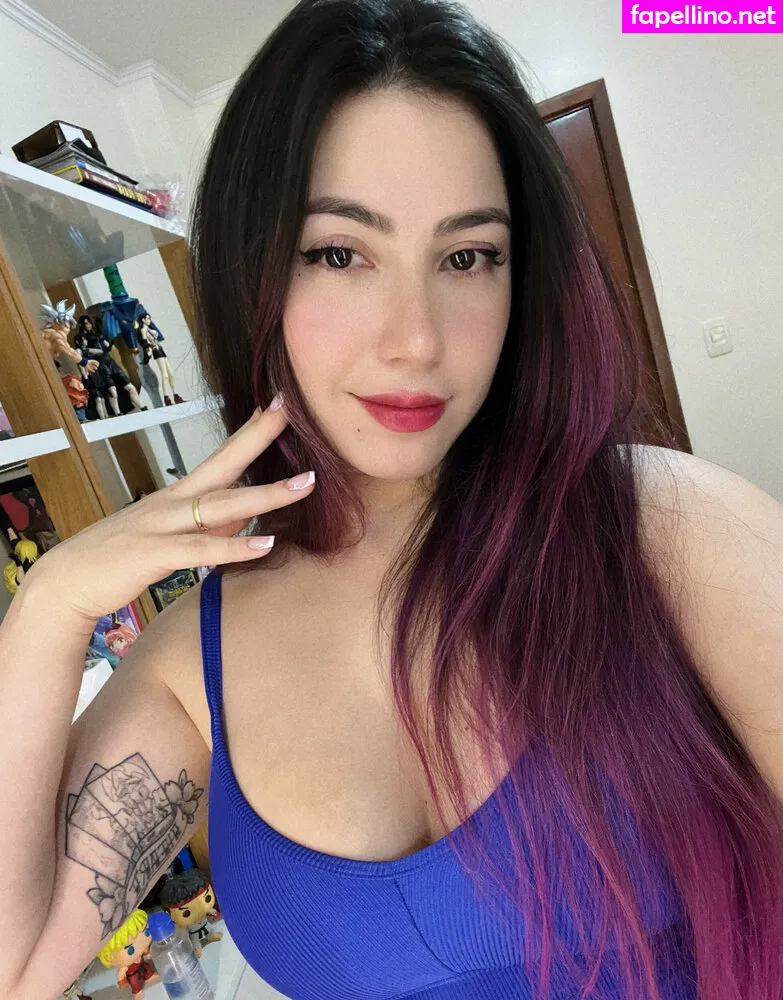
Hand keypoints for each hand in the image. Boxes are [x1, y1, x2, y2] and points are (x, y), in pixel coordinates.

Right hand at [20, 396, 314, 624]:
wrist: (67, 582)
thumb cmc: (120, 558)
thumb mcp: (171, 536)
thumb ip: (210, 524)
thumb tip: (247, 514)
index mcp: (177, 495)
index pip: (222, 455)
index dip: (252, 432)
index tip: (281, 404)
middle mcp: (172, 502)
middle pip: (225, 465)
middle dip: (260, 438)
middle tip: (293, 412)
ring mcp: (162, 525)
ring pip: (221, 505)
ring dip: (265, 495)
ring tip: (305, 485)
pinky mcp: (153, 554)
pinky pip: (200, 549)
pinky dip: (234, 546)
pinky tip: (265, 544)